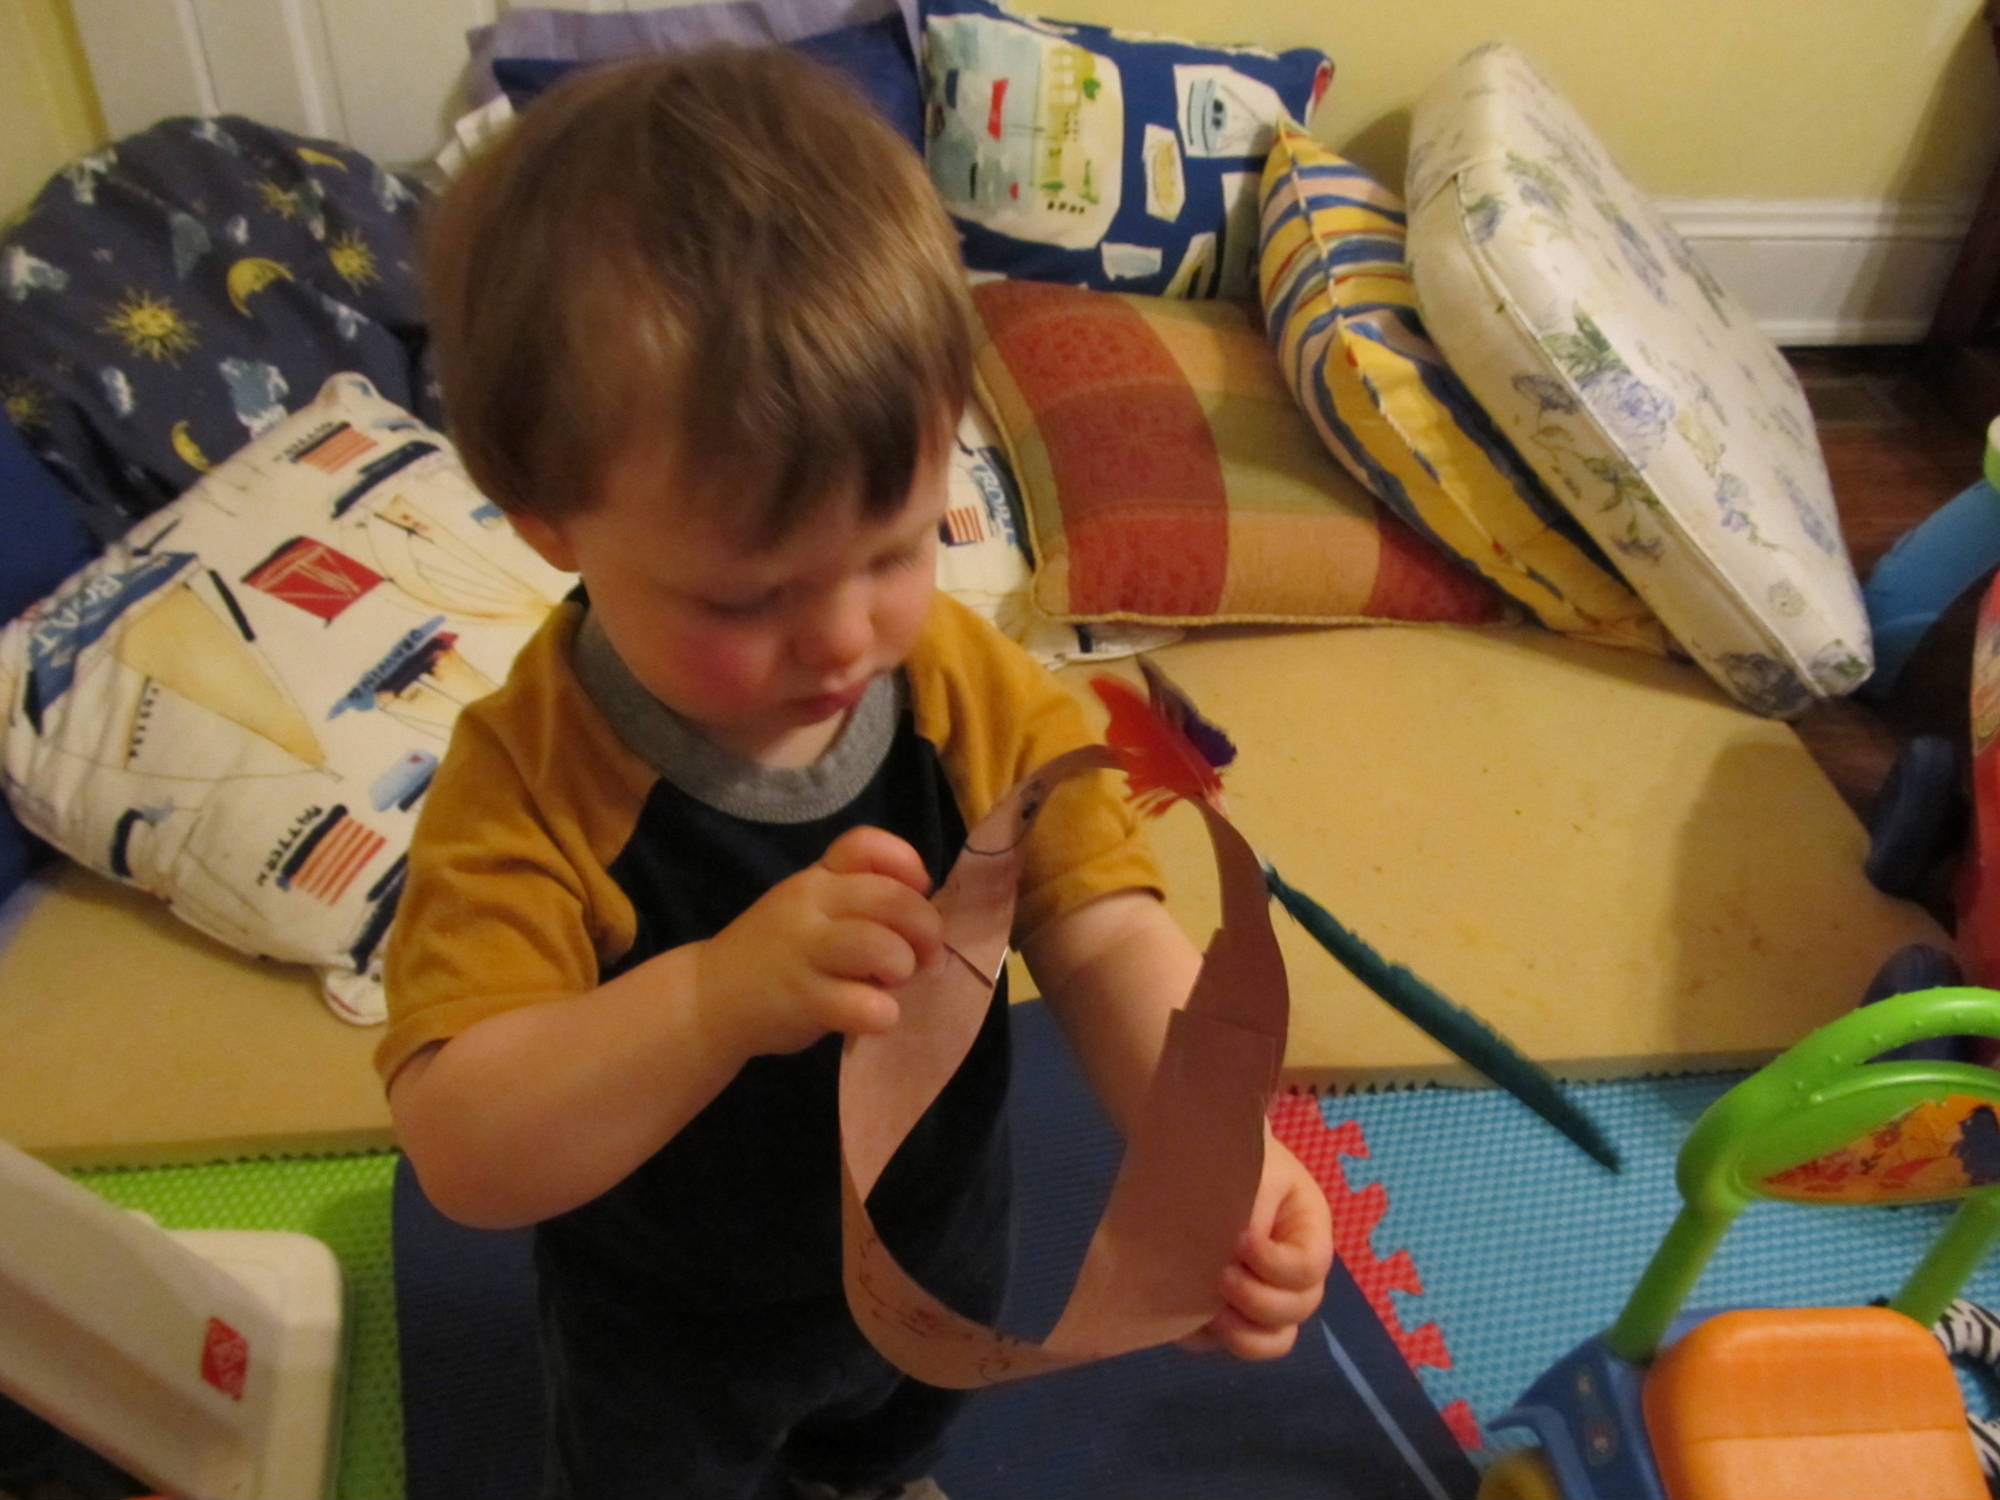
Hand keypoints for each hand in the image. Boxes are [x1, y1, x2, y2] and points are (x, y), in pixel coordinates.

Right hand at [694, 825, 943, 1057]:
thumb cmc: (776, 952)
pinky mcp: (802, 1000)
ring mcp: (804, 953)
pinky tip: (873, 1016)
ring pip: (879, 946)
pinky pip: (863, 1005)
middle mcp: (810, 906)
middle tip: (926, 955)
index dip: (907, 864)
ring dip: (902, 966)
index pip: (865, 844)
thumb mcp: (808, 907)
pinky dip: (882, 1014)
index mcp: (816, 878)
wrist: (710, 997)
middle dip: (925, 927)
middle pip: (890, 898)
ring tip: (892, 982)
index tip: (918, 892)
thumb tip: (925, 916)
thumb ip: (857, 900)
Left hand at [1184, 1135, 1332, 1359]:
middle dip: (1258, 1300)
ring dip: (1244, 1335)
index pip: (1309, 1266)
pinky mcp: (1227, 1313)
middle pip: (1298, 1310)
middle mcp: (1294, 1274)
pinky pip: (1226, 1344)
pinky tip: (1184, 1315)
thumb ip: (1251, 1213)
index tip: (1239, 1242)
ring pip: (1273, 1340)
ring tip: (1210, 1313)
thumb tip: (1235, 1256)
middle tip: (1220, 1275)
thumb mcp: (1249, 1172)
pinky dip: (1207, 1338)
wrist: (1188, 1157)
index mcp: (1308, 1232)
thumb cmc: (1226, 1158)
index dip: (1276, 1264)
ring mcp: (1263, 1297)